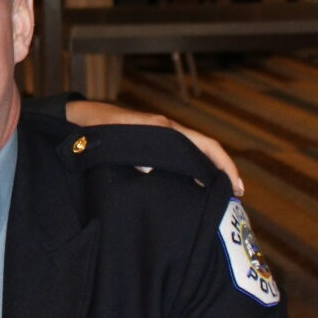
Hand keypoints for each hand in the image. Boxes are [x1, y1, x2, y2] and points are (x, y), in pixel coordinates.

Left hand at [64, 101, 243, 196]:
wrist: (81, 119)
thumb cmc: (98, 131)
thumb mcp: (119, 143)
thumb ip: (136, 156)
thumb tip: (152, 171)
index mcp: (164, 130)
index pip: (206, 146)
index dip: (224, 166)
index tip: (236, 187)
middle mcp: (167, 132)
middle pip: (205, 151)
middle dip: (222, 172)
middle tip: (235, 197)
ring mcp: (161, 137)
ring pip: (193, 155)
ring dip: (207, 173)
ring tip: (218, 196)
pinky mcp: (153, 144)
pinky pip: (179, 157)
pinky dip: (191, 171)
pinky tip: (191, 189)